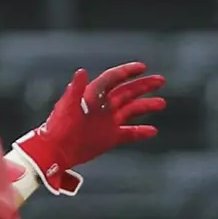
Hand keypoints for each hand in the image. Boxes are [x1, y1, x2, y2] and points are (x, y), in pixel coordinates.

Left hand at [14, 62, 166, 193]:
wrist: (56, 151)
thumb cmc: (58, 127)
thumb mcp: (66, 106)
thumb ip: (75, 89)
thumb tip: (81, 71)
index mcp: (93, 96)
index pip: (113, 79)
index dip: (127, 72)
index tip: (142, 67)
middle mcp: (103, 107)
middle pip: (127, 92)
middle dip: (144, 85)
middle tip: (160, 80)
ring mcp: (108, 122)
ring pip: (131, 110)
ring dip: (146, 105)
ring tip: (162, 102)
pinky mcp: (110, 138)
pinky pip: (129, 133)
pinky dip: (141, 132)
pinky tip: (153, 130)